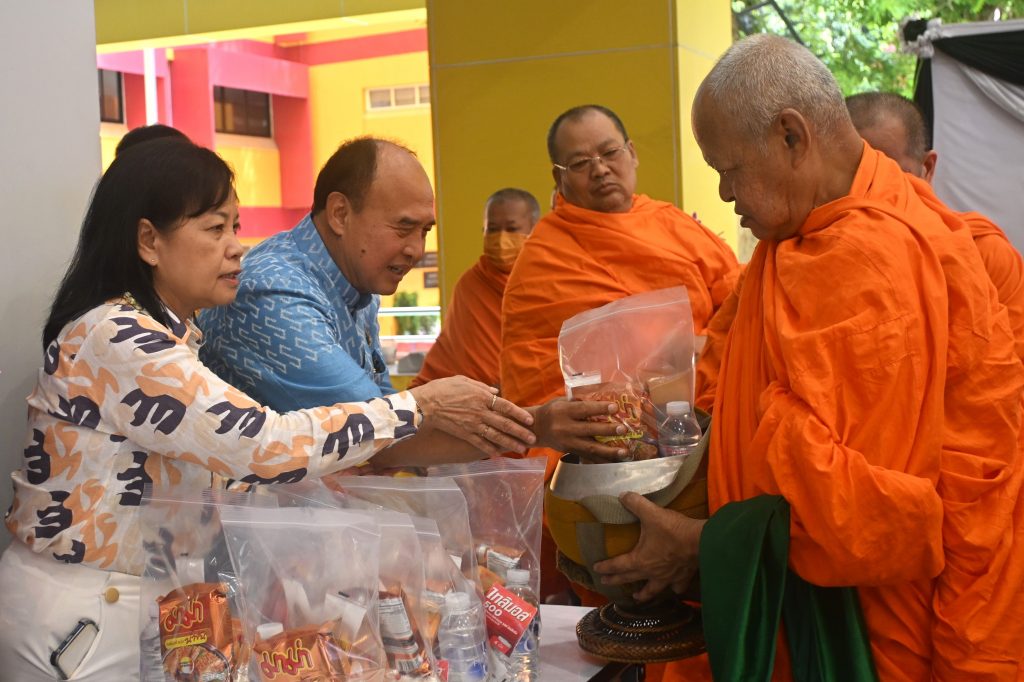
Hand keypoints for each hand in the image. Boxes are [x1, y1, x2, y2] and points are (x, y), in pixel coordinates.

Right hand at [409, 376, 535, 455]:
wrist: (425, 405)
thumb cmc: (442, 389)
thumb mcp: (463, 380)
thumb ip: (481, 386)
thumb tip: (496, 392)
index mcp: (481, 396)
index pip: (506, 406)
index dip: (519, 414)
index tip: (530, 420)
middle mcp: (480, 412)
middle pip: (505, 423)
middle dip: (520, 432)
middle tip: (533, 438)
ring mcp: (472, 424)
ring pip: (496, 436)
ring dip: (510, 443)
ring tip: (522, 449)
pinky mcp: (464, 434)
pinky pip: (480, 443)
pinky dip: (490, 449)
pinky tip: (499, 454)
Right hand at [531, 398, 627, 461]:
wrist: (535, 429)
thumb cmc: (552, 411)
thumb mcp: (562, 401)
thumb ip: (579, 401)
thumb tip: (603, 397)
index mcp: (563, 411)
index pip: (584, 409)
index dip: (600, 408)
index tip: (615, 407)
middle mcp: (565, 427)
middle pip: (589, 430)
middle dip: (608, 430)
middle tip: (624, 429)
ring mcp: (567, 442)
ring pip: (590, 448)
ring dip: (609, 451)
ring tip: (624, 452)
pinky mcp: (569, 451)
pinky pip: (587, 457)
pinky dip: (601, 460)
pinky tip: (614, 461)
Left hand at [591, 492, 704, 601]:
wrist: (701, 541)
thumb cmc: (673, 530)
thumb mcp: (651, 513)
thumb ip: (635, 503)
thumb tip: (622, 496)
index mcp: (640, 560)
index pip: (618, 565)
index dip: (606, 567)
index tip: (596, 569)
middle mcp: (651, 572)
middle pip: (630, 579)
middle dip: (616, 580)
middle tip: (605, 583)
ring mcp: (667, 578)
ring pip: (652, 590)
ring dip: (643, 594)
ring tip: (637, 597)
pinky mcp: (682, 577)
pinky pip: (676, 587)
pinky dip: (673, 589)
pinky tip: (673, 589)